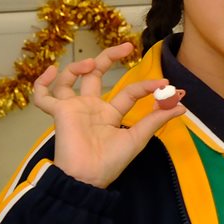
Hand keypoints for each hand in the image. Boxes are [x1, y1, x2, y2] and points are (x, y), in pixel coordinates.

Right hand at [31, 43, 185, 188]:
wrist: (88, 177)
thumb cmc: (111, 162)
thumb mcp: (138, 138)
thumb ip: (156, 119)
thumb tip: (181, 104)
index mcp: (110, 114)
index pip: (129, 91)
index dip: (147, 86)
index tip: (166, 83)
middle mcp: (91, 107)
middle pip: (96, 75)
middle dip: (109, 57)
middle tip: (127, 46)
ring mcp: (73, 108)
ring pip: (69, 80)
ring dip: (78, 67)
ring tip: (92, 63)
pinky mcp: (58, 112)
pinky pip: (42, 96)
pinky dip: (42, 82)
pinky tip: (50, 70)